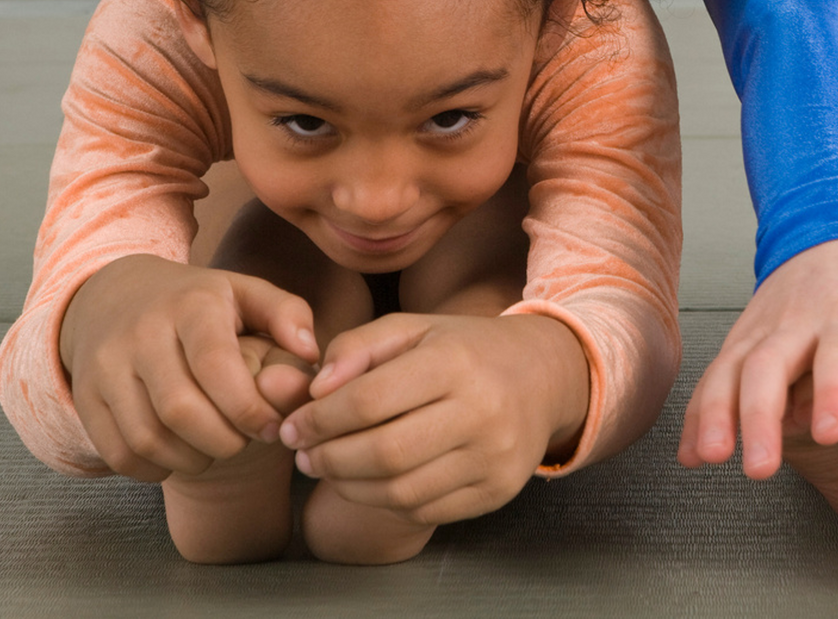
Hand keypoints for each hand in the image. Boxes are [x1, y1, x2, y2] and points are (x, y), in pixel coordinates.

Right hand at [59, 253, 318, 480]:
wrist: (112, 294)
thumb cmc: (196, 303)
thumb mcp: (244, 291)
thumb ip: (287, 314)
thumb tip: (312, 352)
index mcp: (190, 305)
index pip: (216, 366)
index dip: (249, 408)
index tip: (272, 427)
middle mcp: (140, 333)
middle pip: (180, 410)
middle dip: (223, 442)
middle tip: (242, 442)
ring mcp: (105, 366)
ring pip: (147, 438)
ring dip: (191, 460)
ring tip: (213, 450)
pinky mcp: (85, 397)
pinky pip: (118, 454)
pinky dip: (154, 469)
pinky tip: (178, 455)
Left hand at [277, 312, 589, 525]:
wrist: (544, 376)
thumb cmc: (465, 349)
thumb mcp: (413, 328)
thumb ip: (356, 347)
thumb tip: (313, 391)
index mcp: (456, 362)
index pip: (370, 400)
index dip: (320, 420)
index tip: (294, 425)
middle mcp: (482, 412)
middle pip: (383, 452)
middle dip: (328, 458)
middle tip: (303, 454)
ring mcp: (494, 457)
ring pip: (400, 491)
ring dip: (349, 486)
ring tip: (329, 468)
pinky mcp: (497, 491)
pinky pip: (423, 509)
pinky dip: (384, 501)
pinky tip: (369, 482)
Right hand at [677, 239, 837, 478]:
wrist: (831, 241)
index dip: (832, 391)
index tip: (829, 432)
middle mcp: (796, 320)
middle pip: (770, 364)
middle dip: (760, 416)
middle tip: (761, 468)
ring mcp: (761, 329)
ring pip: (731, 369)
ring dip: (717, 413)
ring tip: (711, 456)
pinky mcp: (739, 340)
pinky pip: (714, 376)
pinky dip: (697, 414)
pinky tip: (691, 453)